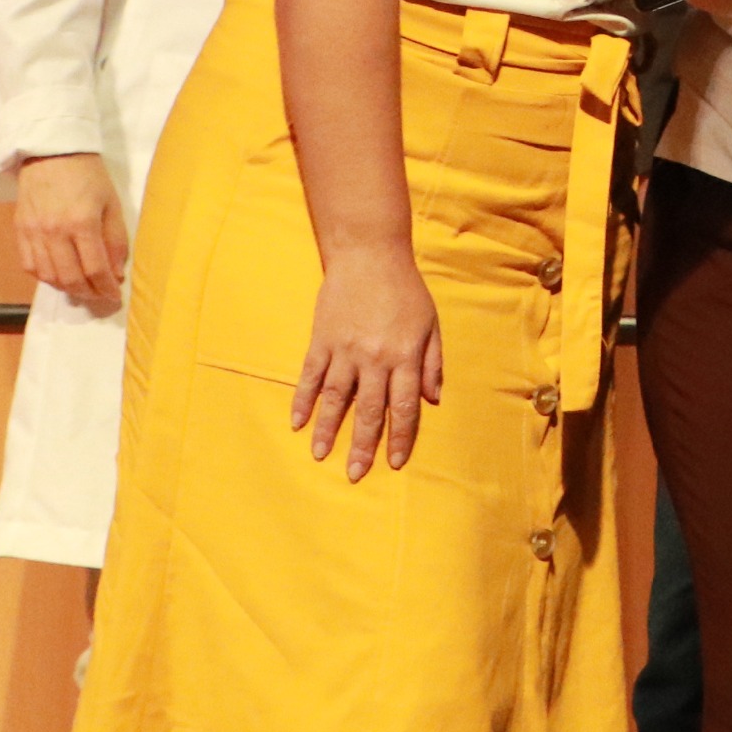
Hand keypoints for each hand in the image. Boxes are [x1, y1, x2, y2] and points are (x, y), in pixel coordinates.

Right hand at [14, 153, 128, 312]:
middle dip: (88, 293)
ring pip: (48, 276)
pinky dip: (45, 277)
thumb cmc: (89, 176)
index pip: (95, 269)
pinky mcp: (20, 230)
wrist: (52, 153)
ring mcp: (33, 232)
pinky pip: (29, 265)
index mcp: (82, 223)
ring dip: (67, 288)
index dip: (106, 288)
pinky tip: (59, 275)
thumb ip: (115, 240)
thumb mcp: (113, 204)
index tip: (115, 296)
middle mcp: (54, 231)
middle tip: (101, 296)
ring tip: (83, 288)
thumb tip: (116, 273)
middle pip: (69, 278)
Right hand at [294, 244, 443, 479]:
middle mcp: (374, 358)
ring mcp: (344, 350)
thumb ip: (432, 364)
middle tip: (354, 475)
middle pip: (368, 410)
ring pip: (335, 398)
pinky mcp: (321, 340)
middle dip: (362, 445)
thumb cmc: (406, 291)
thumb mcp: (431, 325)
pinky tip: (298, 422)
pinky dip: (303, 400)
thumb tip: (433, 400)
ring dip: (327, 429)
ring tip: (320, 455)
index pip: (403, 407)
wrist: (369, 256)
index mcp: (404, 356)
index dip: (399, 437)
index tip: (394, 463)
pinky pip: (310, 376)